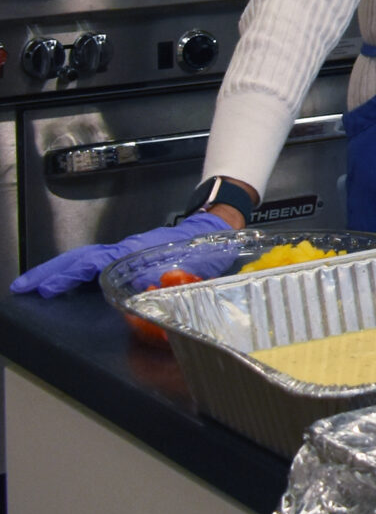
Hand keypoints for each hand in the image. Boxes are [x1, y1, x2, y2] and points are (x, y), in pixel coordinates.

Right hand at [10, 213, 229, 298]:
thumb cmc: (206, 246)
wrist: (216, 225)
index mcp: (135, 251)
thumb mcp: (195, 265)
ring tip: (35, 286)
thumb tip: (152, 288)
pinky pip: (95, 261)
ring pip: (84, 258)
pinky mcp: (129, 255)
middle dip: (49, 272)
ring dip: (58, 271)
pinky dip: (75, 271)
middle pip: (79, 258)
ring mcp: (125, 250)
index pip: (92, 262)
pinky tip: (66, 283)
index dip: (68, 276)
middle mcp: (125, 249)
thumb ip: (175, 278)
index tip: (46, 288)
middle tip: (22, 286)